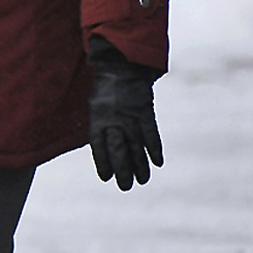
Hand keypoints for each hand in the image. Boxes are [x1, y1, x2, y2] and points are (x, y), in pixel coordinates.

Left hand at [86, 36, 163, 189]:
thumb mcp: (95, 106)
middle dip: (123, 170)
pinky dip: (154, 148)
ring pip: (136, 145)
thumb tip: (108, 152)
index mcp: (97, 118)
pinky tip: (158, 162)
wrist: (122, 66)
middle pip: (118, 149)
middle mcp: (113, 119)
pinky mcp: (145, 111)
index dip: (103, 163)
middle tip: (126, 187)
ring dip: (140, 165)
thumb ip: (100, 127)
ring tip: (142, 181)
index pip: (99, 146)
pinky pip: (151, 133)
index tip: (106, 177)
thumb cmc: (105, 89)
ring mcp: (130, 115)